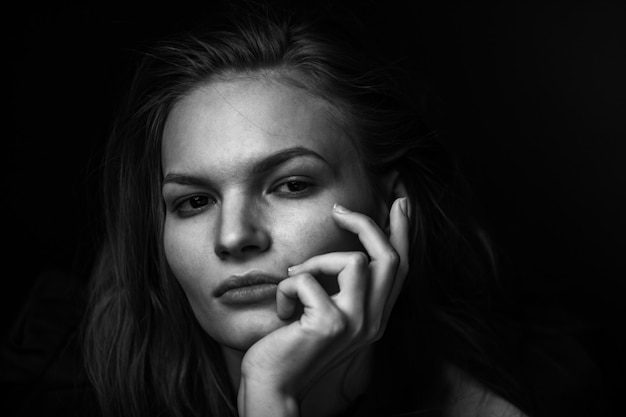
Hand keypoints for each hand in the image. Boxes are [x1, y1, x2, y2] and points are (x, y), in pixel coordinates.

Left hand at [237, 197, 410, 416]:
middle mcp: (373, 322)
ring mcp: (355, 324)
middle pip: (389, 258)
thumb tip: (344, 252)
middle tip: (339, 210)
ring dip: (315, 262)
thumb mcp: (325, 315)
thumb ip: (340, 289)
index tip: (400, 203)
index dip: (402, 233)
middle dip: (366, 224)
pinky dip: (286, 287)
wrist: (273, 386)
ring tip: (294, 280)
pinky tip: (282, 311)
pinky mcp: (329, 324)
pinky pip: (307, 279)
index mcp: (374, 317)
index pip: (399, 269)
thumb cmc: (293, 347)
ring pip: (354, 261)